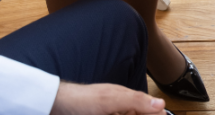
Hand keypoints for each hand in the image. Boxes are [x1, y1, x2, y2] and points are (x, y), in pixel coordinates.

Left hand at [50, 82, 165, 114]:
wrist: (53, 106)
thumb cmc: (81, 99)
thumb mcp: (111, 100)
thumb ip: (136, 101)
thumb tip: (161, 104)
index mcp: (127, 100)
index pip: (151, 110)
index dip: (158, 114)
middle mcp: (121, 109)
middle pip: (140, 114)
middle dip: (149, 114)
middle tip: (136, 113)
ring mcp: (112, 114)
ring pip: (128, 114)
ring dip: (137, 112)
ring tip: (128, 113)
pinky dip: (122, 114)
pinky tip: (119, 113)